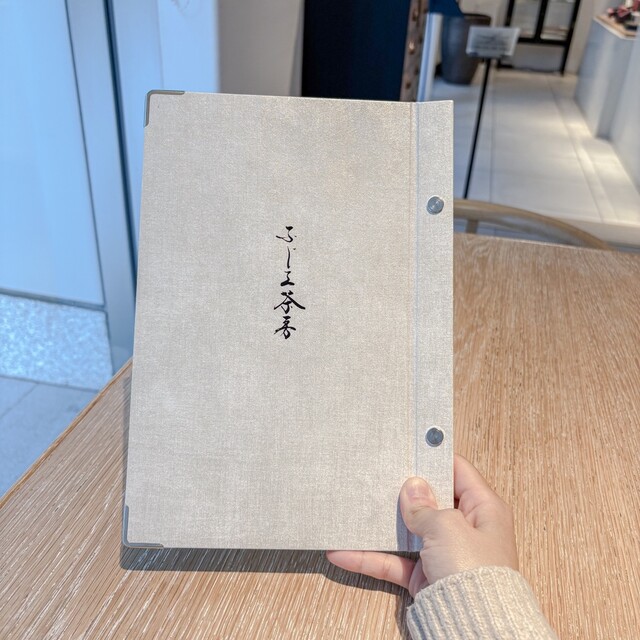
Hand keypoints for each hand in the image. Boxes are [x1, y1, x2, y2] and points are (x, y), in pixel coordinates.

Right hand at [326, 454, 518, 597]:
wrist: (475, 631)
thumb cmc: (475, 574)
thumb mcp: (448, 527)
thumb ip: (424, 506)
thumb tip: (412, 486)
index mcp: (484, 509)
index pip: (458, 471)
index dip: (433, 458)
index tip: (408, 444)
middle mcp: (465, 529)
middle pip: (429, 501)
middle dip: (402, 490)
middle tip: (377, 471)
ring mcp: (444, 554)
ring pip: (406, 532)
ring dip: (380, 524)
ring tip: (353, 508)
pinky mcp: (425, 577)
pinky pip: (394, 562)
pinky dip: (369, 558)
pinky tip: (343, 552)